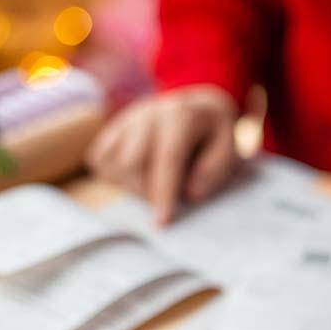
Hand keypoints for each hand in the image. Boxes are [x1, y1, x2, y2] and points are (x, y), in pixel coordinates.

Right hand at [86, 85, 239, 224]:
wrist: (194, 107)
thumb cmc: (213, 135)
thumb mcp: (229, 148)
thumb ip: (215, 170)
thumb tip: (190, 194)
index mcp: (181, 116)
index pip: (167, 158)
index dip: (164, 192)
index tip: (162, 221)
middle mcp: (148, 114)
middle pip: (135, 165)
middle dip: (151, 191)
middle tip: (172, 194)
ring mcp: (126, 121)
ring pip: (115, 165)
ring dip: (135, 186)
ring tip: (158, 181)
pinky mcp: (112, 130)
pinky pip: (101, 161)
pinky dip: (118, 177)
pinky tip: (140, 173)